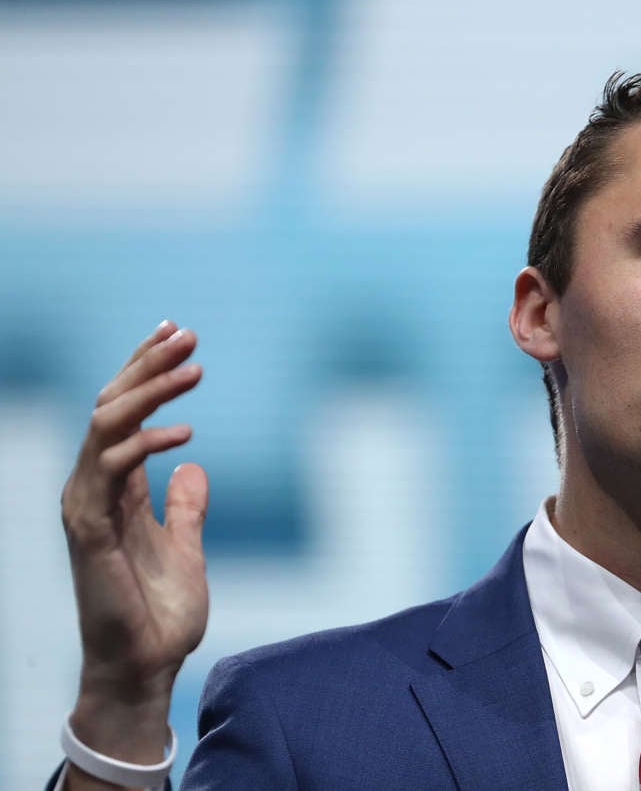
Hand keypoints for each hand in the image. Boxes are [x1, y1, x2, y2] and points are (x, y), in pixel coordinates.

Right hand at [60, 321, 207, 771]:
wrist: (146, 666)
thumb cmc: (160, 612)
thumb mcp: (184, 546)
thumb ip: (184, 508)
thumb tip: (194, 469)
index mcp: (115, 488)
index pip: (123, 411)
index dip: (146, 369)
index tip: (177, 333)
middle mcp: (93, 488)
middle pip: (110, 405)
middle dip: (147, 364)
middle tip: (186, 334)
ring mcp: (87, 507)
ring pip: (105, 425)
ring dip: (149, 391)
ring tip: (194, 369)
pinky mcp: (89, 531)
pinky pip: (109, 471)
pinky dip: (144, 445)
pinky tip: (184, 435)